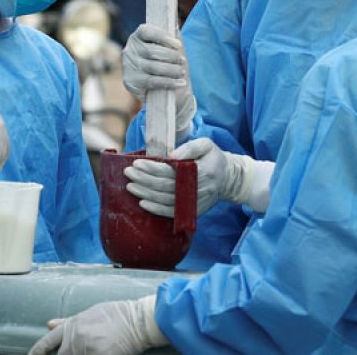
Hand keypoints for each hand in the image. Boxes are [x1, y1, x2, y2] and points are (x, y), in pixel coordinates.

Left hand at [30, 296, 165, 354]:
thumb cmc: (116, 315)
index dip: (38, 351)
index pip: (47, 342)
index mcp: (72, 326)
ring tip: (94, 348)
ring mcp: (87, 350)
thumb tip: (48, 324)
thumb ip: (68, 322)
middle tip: (78, 349)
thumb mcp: (89, 313)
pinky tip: (101, 352)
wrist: (137, 321)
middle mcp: (76, 339)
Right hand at [121, 24, 196, 132]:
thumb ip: (171, 37)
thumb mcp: (168, 48)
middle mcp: (129, 49)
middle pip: (152, 51)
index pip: (146, 31)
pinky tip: (180, 83)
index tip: (178, 45)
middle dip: (171, 56)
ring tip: (182, 72)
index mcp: (137, 37)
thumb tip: (176, 28)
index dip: (162, 37)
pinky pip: (152, 81)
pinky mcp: (130, 81)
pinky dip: (168, 82)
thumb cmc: (165, 62)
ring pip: (153, 67)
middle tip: (183, 61)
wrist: (157, 89)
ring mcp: (128, 66)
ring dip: (171, 70)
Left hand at [123, 137, 273, 217]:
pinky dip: (156, 210)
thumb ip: (189, 147)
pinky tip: (143, 204)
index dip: (152, 168)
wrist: (229, 179)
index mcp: (201, 171)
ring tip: (130, 186)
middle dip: (144, 180)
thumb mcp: (206, 144)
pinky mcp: (192, 211)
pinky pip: (171, 213)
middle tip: (128, 173)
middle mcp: (198, 189)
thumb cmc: (213, 158)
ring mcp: (195, 203)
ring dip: (145, 194)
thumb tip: (170, 156)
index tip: (136, 163)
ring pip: (165, 201)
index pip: (171, 171)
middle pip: (165, 187)